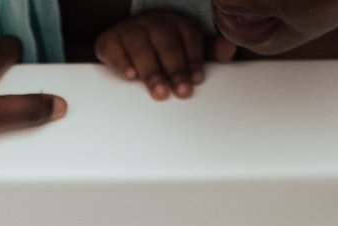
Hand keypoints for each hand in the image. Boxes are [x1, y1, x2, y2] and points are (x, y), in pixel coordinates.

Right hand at [93, 12, 223, 101]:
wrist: (124, 45)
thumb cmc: (160, 51)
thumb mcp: (186, 49)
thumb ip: (207, 52)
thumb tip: (229, 49)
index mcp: (175, 21)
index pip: (187, 35)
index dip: (194, 57)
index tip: (197, 80)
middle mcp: (152, 21)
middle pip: (165, 40)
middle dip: (175, 67)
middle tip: (181, 91)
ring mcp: (128, 29)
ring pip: (140, 45)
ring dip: (151, 69)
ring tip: (159, 92)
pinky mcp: (108, 41)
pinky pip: (112, 48)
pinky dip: (121, 62)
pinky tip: (130, 76)